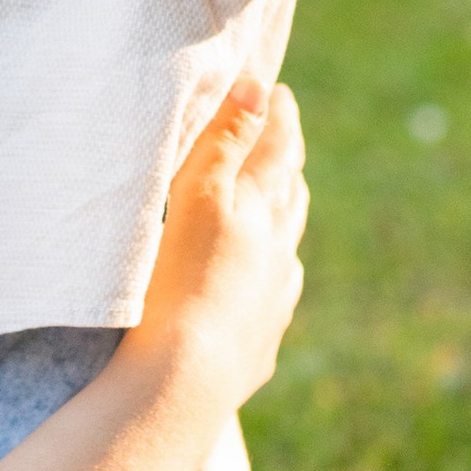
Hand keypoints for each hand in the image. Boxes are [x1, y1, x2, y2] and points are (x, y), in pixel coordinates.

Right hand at [125, 77, 306, 419]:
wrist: (184, 381)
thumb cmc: (179, 280)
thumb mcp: (197, 195)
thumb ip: (227, 139)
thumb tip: (259, 88)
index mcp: (263, 210)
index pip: (279, 150)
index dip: (278, 117)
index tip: (278, 92)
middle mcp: (279, 252)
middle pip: (290, 196)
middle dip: (285, 162)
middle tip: (280, 139)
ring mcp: (274, 300)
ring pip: (287, 247)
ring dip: (284, 217)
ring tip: (280, 202)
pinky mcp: (261, 343)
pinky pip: (274, 298)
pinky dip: (270, 275)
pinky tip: (264, 282)